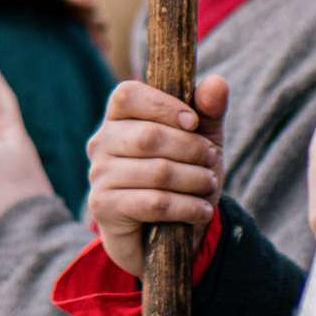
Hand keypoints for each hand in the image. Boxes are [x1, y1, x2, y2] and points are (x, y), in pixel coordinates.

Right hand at [84, 77, 226, 277]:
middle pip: (148, 136)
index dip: (164, 105)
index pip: (128, 94)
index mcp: (118, 116)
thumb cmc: (184, 176)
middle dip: (191, 148)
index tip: (193, 122)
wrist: (171, 232)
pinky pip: (153, 203)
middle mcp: (101, 142)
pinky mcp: (103, 207)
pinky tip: (202, 209)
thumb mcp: (203, 140)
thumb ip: (209, 110)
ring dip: (194, 179)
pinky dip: (187, 206)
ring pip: (157, 172)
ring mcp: (98, 175)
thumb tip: (216, 83)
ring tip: (209, 184)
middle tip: (210, 160)